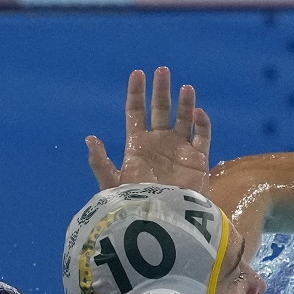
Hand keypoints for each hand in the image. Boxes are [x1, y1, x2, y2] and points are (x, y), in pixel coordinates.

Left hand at [87, 67, 212, 193]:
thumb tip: (90, 138)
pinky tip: (198, 114)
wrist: (164, 223)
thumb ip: (101, 163)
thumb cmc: (136, 205)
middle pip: (160, 110)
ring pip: (184, 119)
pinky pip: (203, 136)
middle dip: (161, 90)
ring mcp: (179, 150)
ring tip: (185, 88)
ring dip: (185, 102)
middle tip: (162, 71)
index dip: (136, 93)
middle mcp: (159, 143)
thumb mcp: (113, 185)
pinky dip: (202, 123)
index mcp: (137, 146)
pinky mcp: (199, 159)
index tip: (138, 74)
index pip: (136, 113)